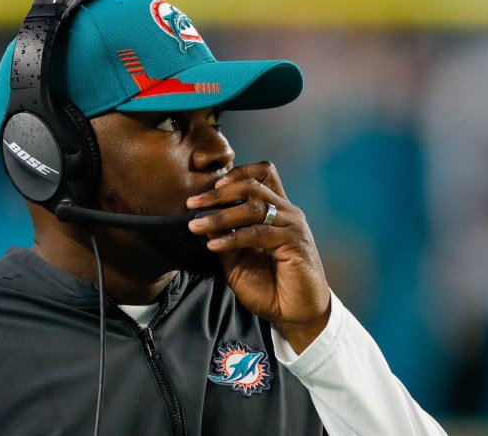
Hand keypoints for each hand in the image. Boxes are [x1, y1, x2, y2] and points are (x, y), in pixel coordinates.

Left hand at [187, 161, 330, 353]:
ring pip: (254, 207)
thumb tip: (200, 219)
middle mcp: (286, 212)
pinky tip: (214, 246)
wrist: (296, 314)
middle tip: (192, 202)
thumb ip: (223, 238)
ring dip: (220, 215)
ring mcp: (292, 226)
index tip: (207, 187)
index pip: (261, 174)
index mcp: (275, 210)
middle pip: (253, 185)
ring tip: (196, 225)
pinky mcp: (295, 243)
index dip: (235, 173)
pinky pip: (258, 233)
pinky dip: (233, 238)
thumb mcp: (236, 260)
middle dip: (218, 192)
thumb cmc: (268, 287)